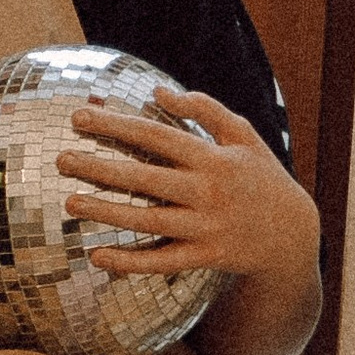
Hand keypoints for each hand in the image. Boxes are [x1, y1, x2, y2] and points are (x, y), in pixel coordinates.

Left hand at [60, 91, 320, 282]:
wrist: (294, 235)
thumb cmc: (260, 176)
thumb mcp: (243, 135)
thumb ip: (203, 109)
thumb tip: (158, 91)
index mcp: (213, 158)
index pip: (156, 136)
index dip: (116, 125)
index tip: (77, 117)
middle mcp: (208, 192)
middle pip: (146, 178)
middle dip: (100, 168)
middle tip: (59, 160)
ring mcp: (207, 227)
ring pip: (149, 221)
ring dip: (107, 212)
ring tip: (69, 202)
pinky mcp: (206, 258)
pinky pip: (163, 262)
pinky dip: (130, 262)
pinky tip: (97, 257)